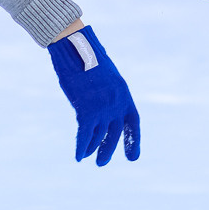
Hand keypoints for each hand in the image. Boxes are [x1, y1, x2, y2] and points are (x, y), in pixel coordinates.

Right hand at [48, 26, 139, 165]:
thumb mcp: (104, 76)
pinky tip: (78, 157)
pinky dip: (80, 147)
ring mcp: (103, 108)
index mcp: (124, 93)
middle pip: (115, 133)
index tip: (133, 157)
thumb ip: (108, 94)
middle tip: (101, 163)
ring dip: (92, 149)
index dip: (134, 140)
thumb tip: (103, 113)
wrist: (74, 46)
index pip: (133, 122)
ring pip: (98, 136)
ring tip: (87, 157)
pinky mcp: (87, 110)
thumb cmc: (86, 57)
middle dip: (108, 149)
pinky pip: (84, 135)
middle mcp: (117, 103)